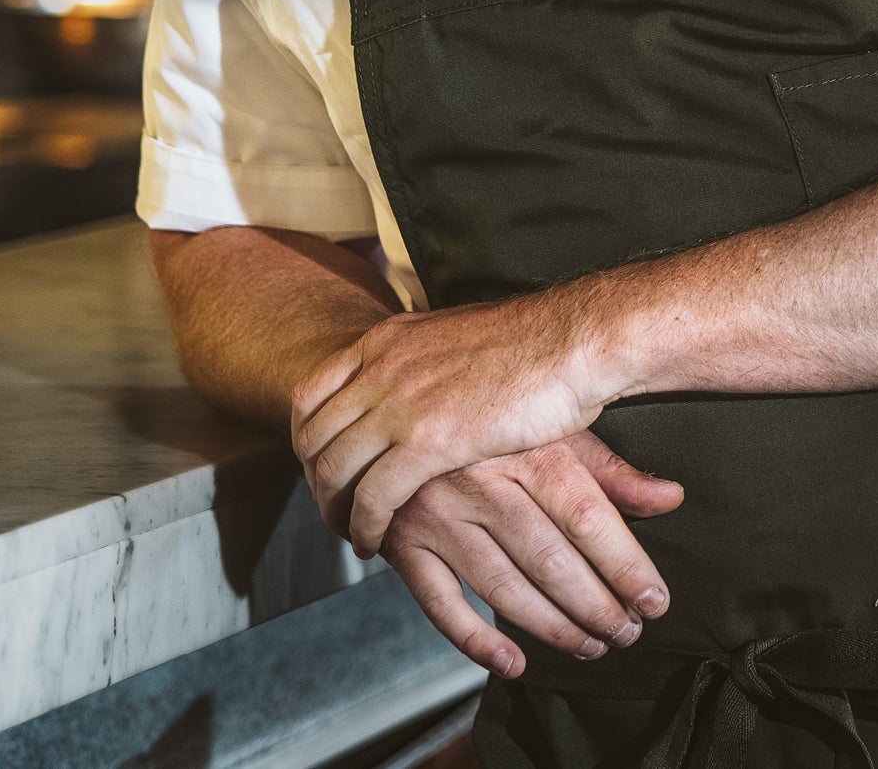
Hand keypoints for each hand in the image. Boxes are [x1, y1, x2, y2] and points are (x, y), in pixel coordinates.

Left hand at [292, 291, 615, 555]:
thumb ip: (425, 357)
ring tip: (349, 531)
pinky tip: (374, 541)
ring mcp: (401, 404)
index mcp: (389, 339)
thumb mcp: (458, 335)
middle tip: (331, 507)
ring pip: (333, 470)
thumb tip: (420, 376)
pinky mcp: (428, 442)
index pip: (312, 392)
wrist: (572, 340)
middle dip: (314, 479)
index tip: (318, 463)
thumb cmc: (534, 341)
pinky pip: (372, 496)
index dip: (306, 437)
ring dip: (333, 509)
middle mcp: (383, 368)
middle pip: (313, 436)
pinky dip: (364, 526)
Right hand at [380, 432, 684, 678]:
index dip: (624, 566)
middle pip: (549, 560)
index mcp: (524, 446)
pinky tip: (513, 661)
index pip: (585, 517)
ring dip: (552, 628)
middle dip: (596, 607)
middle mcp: (480, 479)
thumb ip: (610, 470)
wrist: (401, 398)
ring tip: (589, 646)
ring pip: (503, 588)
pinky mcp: (403, 542)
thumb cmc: (491, 411)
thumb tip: (670, 499)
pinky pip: (440, 604)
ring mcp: (437, 513)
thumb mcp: (553, 426)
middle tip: (627, 632)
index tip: (653, 600)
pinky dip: (477, 641)